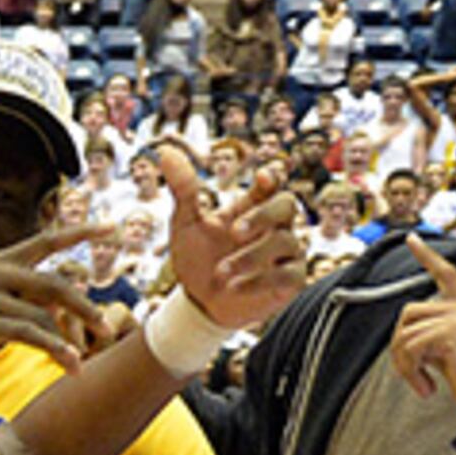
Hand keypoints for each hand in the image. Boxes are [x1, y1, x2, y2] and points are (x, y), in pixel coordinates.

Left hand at [157, 145, 307, 335]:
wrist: (199, 303)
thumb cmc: (196, 259)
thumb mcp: (185, 224)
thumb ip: (183, 188)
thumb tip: (165, 150)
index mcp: (253, 206)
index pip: (271, 184)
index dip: (272, 178)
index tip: (263, 177)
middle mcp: (275, 225)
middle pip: (286, 205)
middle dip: (263, 216)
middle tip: (234, 231)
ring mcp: (286, 252)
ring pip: (284, 243)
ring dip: (250, 257)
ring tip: (220, 273)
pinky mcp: (290, 281)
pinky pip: (287, 275)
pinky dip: (260, 281)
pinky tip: (235, 287)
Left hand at [391, 238, 455, 418]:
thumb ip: (437, 337)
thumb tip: (405, 337)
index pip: (447, 274)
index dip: (427, 256)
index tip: (412, 238)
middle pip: (408, 314)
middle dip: (401, 347)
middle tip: (414, 375)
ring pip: (405, 332)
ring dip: (405, 364)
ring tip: (423, 384)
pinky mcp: (452, 332)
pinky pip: (409, 348)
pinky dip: (410, 372)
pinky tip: (427, 389)